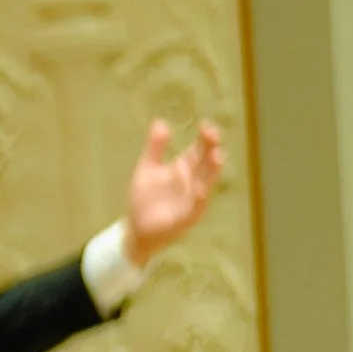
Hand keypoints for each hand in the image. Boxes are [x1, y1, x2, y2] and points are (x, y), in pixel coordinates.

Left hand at [122, 117, 223, 267]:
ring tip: (217, 155)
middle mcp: (193, 181)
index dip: (205, 137)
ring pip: (207, 181)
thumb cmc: (145, 199)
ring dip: (213, 170)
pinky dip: (199, 198)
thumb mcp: (147, 169)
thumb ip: (154, 148)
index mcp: (184, 167)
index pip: (200, 148)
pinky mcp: (188, 216)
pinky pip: (196, 207)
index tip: (205, 125)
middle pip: (207, 162)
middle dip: (212, 148)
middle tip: (213, 135)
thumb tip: (160, 122)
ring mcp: (193, 199)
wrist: (136, 229)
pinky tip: (200, 188)